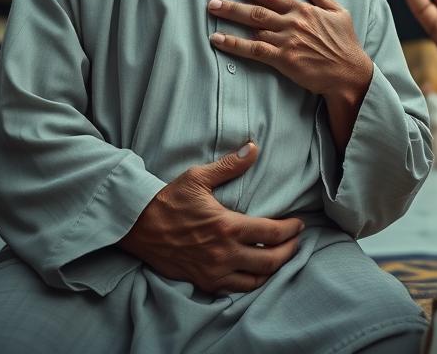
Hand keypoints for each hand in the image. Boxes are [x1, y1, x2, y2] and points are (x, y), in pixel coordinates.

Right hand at [119, 142, 303, 293]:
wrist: (137, 226)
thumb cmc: (168, 199)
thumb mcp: (198, 177)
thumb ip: (230, 164)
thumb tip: (254, 147)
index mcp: (227, 226)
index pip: (272, 233)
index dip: (291, 230)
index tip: (299, 224)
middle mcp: (223, 254)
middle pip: (270, 261)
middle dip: (289, 252)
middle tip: (297, 242)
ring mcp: (213, 271)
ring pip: (255, 280)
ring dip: (273, 270)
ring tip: (281, 257)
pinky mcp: (202, 281)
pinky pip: (234, 289)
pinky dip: (251, 282)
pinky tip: (255, 272)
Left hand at [208, 0, 373, 102]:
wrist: (349, 73)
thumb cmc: (346, 44)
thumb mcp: (340, 12)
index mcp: (304, 10)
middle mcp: (293, 23)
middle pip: (257, 9)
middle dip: (233, 3)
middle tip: (213, 0)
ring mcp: (287, 41)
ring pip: (252, 27)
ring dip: (230, 20)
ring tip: (212, 14)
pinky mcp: (284, 60)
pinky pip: (254, 50)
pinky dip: (235, 44)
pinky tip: (219, 40)